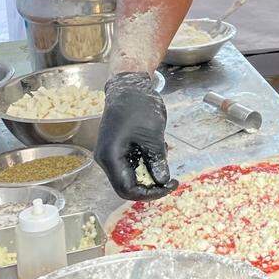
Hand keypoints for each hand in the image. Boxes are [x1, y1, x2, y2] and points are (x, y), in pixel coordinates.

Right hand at [96, 72, 176, 200]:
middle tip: (172, 177)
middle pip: (128, 185)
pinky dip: (147, 160)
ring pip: (132, 174)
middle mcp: (107, 158)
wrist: (129, 85)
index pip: (127, 189)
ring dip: (150, 169)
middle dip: (151, 183)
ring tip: (163, 149)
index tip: (170, 186)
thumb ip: (157, 159)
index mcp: (111, 157)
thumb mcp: (153, 134)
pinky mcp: (118, 147)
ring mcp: (111, 153)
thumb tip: (162, 181)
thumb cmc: (138, 106)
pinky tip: (157, 145)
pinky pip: (132, 163)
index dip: (150, 193)